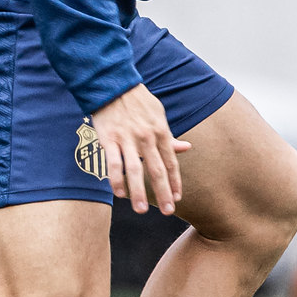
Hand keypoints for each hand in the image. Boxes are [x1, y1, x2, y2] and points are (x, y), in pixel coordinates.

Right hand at [90, 84, 191, 216]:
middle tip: (168, 212)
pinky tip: (119, 194)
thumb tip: (186, 148)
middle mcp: (147, 138)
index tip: (177, 198)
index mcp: (161, 132)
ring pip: (134, 170)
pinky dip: (116, 180)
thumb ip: (169, 136)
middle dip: (163, 193)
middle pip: (157, 170)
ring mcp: (127, 139)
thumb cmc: (138, 102)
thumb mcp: (159, 115)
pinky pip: (113, 163)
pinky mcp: (109, 139)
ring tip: (140, 210)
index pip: (171, 163)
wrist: (113, 85)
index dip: (175, 182)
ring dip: (138, 192)